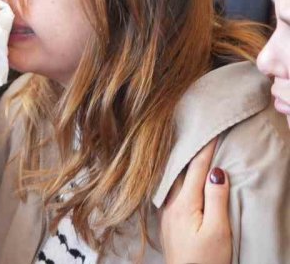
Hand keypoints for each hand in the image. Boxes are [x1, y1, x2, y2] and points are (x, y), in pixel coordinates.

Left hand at [161, 139, 231, 263]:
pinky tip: (180, 178)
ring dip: (181, 165)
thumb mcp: (218, 230)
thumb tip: (217, 172)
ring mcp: (166, 212)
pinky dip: (177, 179)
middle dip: (190, 153)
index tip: (212, 133)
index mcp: (184, 203)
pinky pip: (171, 191)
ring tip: (187, 150)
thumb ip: (216, 200)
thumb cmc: (205, 260)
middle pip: (180, 172)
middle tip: (197, 134)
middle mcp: (170, 204)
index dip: (205, 150)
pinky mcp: (167, 221)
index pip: (196, 170)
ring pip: (173, 180)